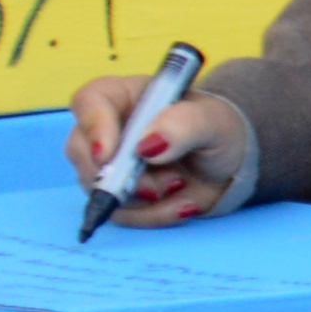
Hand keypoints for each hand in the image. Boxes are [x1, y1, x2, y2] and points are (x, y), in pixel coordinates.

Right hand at [66, 77, 247, 227]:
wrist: (230, 165)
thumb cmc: (218, 130)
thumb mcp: (213, 121)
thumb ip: (184, 125)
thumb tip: (146, 146)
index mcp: (127, 96)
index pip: (89, 101)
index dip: (92, 126)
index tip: (107, 154)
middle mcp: (110, 129)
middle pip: (80, 151)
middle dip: (118, 176)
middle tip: (158, 185)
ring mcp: (111, 165)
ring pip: (99, 189)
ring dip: (143, 199)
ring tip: (181, 185)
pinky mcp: (120, 196)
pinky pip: (122, 215)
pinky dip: (155, 215)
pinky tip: (184, 203)